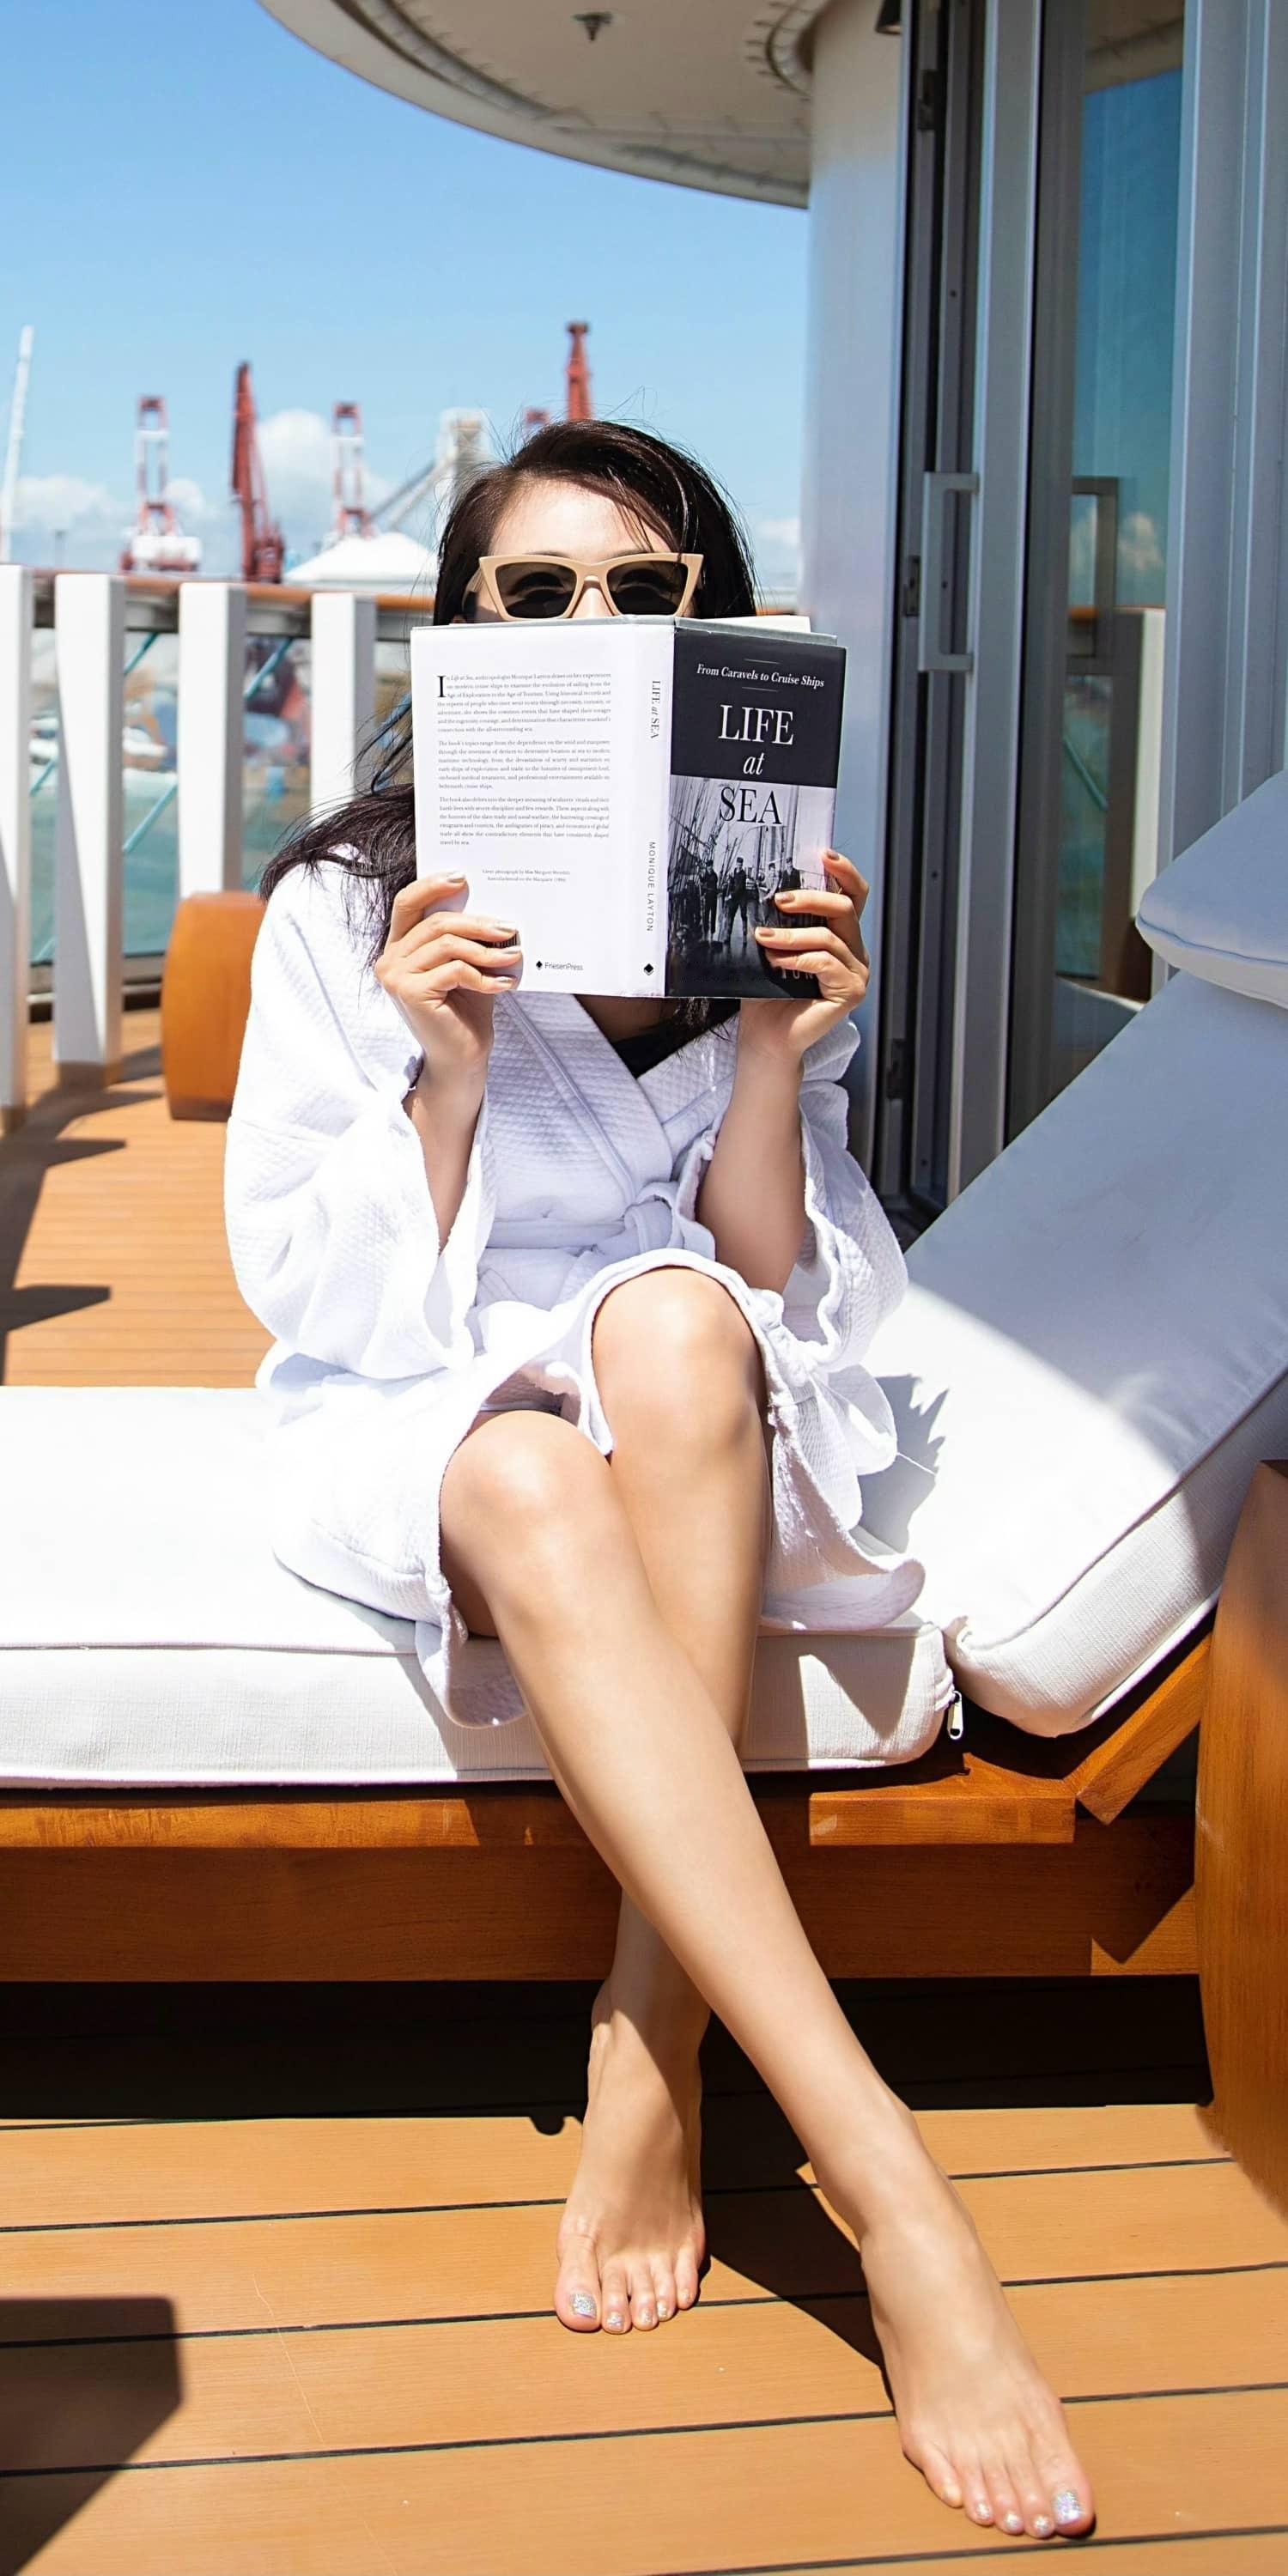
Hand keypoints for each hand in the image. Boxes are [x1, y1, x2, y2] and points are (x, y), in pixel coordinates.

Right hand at [374, 873, 520, 1090]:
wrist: (462, 1059)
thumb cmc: (465, 1013)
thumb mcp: (466, 967)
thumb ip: (465, 939)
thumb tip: (490, 908)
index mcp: (398, 948)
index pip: (408, 904)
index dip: (432, 885)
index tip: (463, 878)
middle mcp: (390, 960)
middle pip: (434, 922)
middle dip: (477, 922)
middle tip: (509, 928)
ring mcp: (395, 976)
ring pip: (446, 944)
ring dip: (486, 949)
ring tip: (513, 956)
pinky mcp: (409, 993)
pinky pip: (454, 969)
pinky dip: (484, 975)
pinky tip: (503, 984)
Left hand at [738, 852, 870, 1064]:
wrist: (765, 1036)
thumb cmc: (766, 992)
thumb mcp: (774, 946)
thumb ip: (782, 920)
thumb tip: (768, 886)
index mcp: (841, 935)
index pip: (853, 895)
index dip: (843, 871)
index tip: (822, 854)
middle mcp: (854, 951)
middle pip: (845, 908)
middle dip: (811, 898)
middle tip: (778, 900)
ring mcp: (856, 972)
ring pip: (830, 937)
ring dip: (792, 935)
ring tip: (762, 939)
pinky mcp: (851, 992)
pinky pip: (826, 963)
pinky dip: (798, 959)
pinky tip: (775, 961)